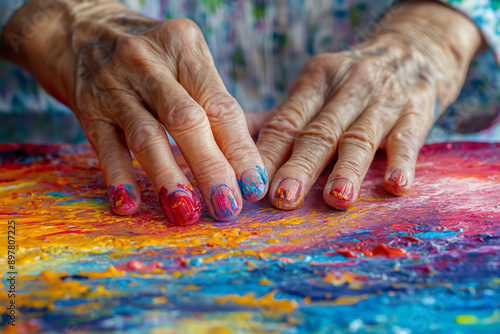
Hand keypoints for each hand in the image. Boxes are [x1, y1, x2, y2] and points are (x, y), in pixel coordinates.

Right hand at [1, 0, 267, 223]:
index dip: (240, 149)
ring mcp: (116, 85)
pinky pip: (105, 146)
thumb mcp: (185, 59)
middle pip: (187, 121)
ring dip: (168, 178)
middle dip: (210, 168)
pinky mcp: (88, 107)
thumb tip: (243, 161)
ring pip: (147, 137)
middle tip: (227, 207)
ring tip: (185, 213)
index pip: (220, 106)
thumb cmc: (152, 56)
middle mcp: (151, 64)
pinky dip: (119, 176)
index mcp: (185, 49)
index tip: (253, 186)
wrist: (82, 31)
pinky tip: (129, 204)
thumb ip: (211, 101)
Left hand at [256, 1, 482, 209]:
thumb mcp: (316, 88)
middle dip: (301, 167)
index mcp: (315, 81)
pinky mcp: (415, 111)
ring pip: (360, 138)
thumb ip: (282, 116)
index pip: (287, 122)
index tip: (253, 186)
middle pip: (319, 132)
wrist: (412, 52)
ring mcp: (383, 99)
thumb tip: (236, 143)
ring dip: (347, 169)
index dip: (269, 155)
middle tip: (284, 198)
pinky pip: (407, 138)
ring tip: (337, 198)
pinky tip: (395, 185)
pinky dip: (401, 162)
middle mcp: (347, 87)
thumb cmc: (351, 83)